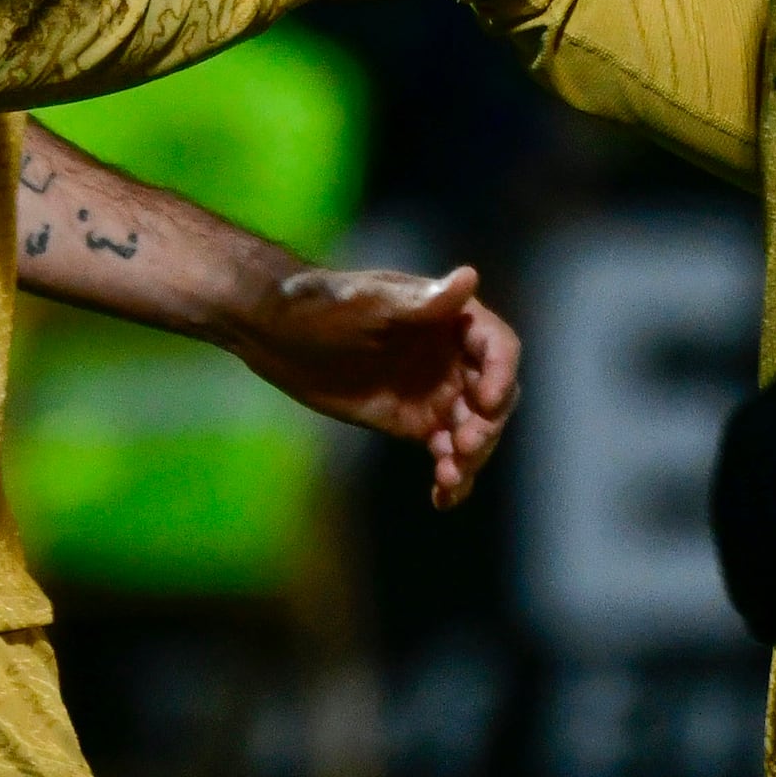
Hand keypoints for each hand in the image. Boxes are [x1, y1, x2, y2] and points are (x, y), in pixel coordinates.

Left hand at [225, 262, 522, 506]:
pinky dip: (451, 476)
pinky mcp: (413, 422)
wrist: (274, 332)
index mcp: (451, 319)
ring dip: (470, 457)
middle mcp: (453, 357)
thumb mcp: (368, 301)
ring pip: (473, 429)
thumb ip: (420, 302)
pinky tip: (443, 498)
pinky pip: (445, 451)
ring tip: (448, 479)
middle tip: (462, 448)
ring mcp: (435, 392)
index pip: (497, 347)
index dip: (501, 374)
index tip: (485, 403)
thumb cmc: (321, 303)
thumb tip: (468, 278)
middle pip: (492, 396)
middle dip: (486, 425)